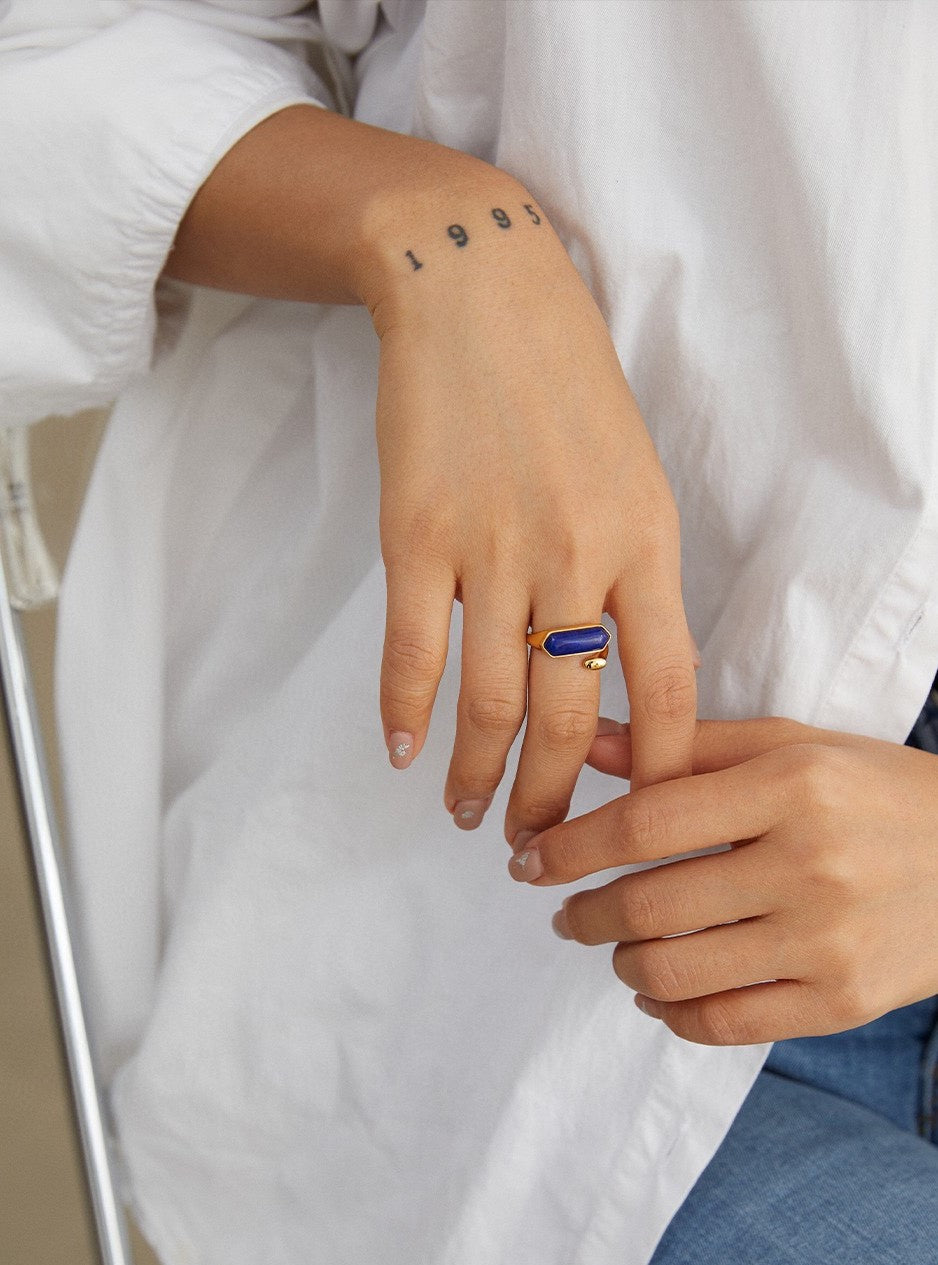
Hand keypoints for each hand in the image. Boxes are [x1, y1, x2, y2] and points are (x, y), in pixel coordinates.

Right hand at [370, 180, 696, 842]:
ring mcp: (493, 550)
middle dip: (558, 799)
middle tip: (540, 841)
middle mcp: (577, 557)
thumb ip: (635, 572)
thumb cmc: (567, 386)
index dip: (659, 772)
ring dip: (479, 774)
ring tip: (469, 813)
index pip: (668, 689)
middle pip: (575, 718)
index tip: (643, 820)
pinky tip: (402, 752)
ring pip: (493, 701)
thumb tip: (618, 671)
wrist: (479, 296)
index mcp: (647, 542)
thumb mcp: (637, 475)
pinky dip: (405, 713)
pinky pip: (415, 652)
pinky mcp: (417, 536)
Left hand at [507, 714, 937, 1044]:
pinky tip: (659, 993)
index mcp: (790, 785)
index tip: (529, 859)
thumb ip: (690, 745)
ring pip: (679, 973)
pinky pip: (727, 1025)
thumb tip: (590, 744)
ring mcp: (827, 942)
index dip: (571, 845)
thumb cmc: (876, 791)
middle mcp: (808, 864)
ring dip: (622, 964)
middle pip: (652, 903)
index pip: (646, 821)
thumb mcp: (794, 746)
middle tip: (564, 913)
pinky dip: (673, 1014)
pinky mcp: (843, 1003)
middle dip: (584, 913)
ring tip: (614, 947)